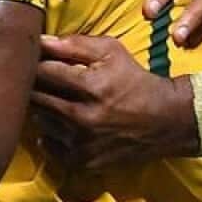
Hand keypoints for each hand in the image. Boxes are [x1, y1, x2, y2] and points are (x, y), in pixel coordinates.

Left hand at [31, 36, 197, 172]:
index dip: (36, 62)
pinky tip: (61, 124)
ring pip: (40, 121)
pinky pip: (49, 146)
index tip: (37, 60)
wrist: (167, 120)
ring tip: (56, 100)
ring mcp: (82, 143)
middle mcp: (84, 117)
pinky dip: (50, 135)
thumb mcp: (111, 52)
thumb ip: (74, 43)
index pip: (43, 72)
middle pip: (36, 98)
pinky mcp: (84, 161)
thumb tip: (41, 40)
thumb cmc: (135, 80)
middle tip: (40, 79)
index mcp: (90, 87)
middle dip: (35, 85)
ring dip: (43, 109)